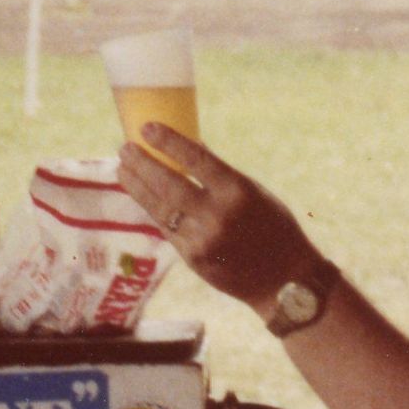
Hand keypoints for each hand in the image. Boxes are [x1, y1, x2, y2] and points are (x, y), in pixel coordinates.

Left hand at [116, 132, 322, 316]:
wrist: (285, 281)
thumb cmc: (274, 228)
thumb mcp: (255, 193)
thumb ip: (221, 174)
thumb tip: (191, 147)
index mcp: (238, 191)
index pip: (196, 159)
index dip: (168, 141)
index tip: (147, 127)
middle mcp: (217, 215)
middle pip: (168, 184)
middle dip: (142, 164)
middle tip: (124, 148)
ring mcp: (202, 239)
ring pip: (160, 208)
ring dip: (137, 187)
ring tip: (123, 169)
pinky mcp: (193, 259)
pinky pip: (166, 228)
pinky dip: (153, 209)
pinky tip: (141, 195)